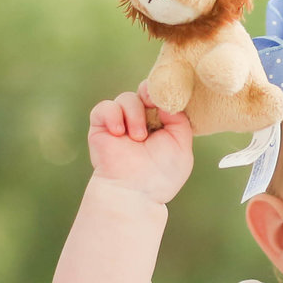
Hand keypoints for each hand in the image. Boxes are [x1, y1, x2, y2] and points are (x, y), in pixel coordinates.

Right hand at [86, 87, 194, 203]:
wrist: (135, 191)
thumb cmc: (161, 173)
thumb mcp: (182, 144)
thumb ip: (179, 118)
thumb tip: (167, 100)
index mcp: (160, 124)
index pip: (161, 98)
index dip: (164, 92)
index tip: (168, 97)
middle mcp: (140, 121)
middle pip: (144, 91)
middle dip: (150, 92)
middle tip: (152, 102)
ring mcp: (120, 123)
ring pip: (126, 98)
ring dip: (134, 114)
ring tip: (138, 137)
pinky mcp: (101, 127)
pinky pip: (104, 107)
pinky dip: (112, 115)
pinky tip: (119, 133)